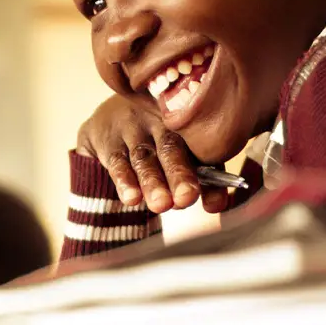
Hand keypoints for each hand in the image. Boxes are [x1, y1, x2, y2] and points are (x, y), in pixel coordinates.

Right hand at [75, 95, 233, 213]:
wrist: (109, 119)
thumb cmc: (156, 141)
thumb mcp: (179, 153)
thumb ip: (201, 178)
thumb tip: (217, 204)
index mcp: (187, 123)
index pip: (202, 152)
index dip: (211, 181)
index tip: (214, 205)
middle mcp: (161, 120)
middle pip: (172, 147)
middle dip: (180, 174)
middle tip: (186, 198)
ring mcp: (133, 128)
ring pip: (144, 156)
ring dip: (153, 181)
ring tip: (161, 205)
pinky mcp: (108, 139)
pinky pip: (117, 160)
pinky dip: (124, 180)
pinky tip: (131, 198)